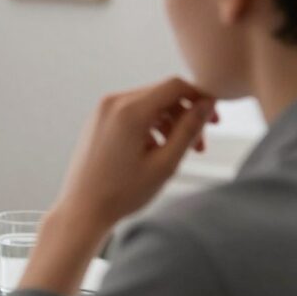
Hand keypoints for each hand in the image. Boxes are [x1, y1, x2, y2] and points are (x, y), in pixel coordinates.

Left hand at [56, 77, 217, 229]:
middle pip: (162, 94)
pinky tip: (156, 152)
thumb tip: (208, 104)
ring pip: (148, 104)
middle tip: (200, 146)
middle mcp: (113, 103)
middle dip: (185, 116)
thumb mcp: (165, 163)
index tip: (214, 121)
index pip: (176, 86)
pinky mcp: (98, 121)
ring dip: (169, 123)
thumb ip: (189, 130)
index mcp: (129, 111)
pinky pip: (132, 113)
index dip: (200, 98)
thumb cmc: (122, 193)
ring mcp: (102, 111)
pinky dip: (150, 126)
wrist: (82, 209)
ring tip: (180, 153)